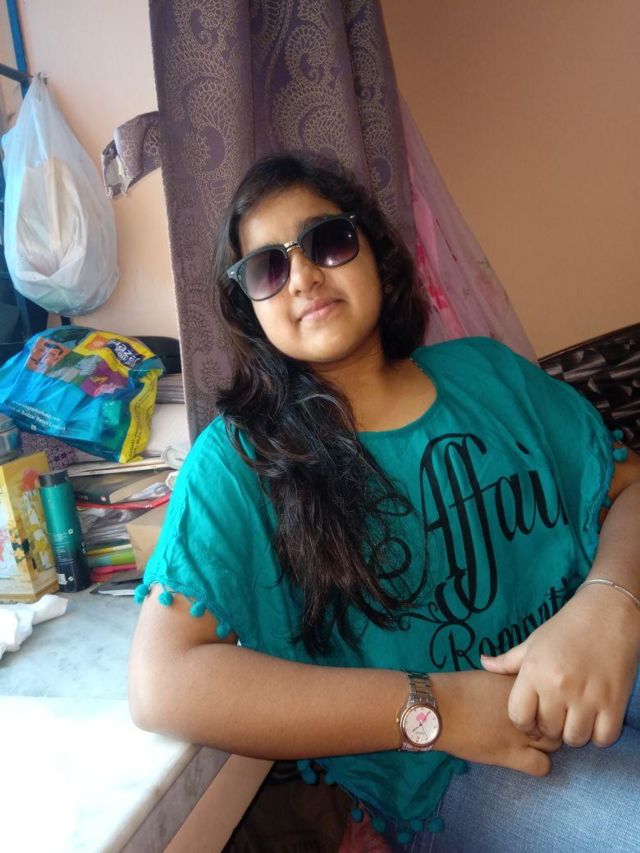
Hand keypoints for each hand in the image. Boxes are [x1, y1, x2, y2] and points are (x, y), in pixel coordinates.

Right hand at [431, 670, 561, 775]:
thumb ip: (511, 685)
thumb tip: (523, 692)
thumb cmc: (457, 688)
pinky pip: (542, 766)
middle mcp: (529, 707)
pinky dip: (538, 763)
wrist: (438, 707)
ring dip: (546, 744)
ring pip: (555, 744)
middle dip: (550, 724)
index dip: (548, 703)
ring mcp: (522, 733)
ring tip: (530, 742)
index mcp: (523, 684)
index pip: (553, 695)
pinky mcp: (511, 755)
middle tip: (535, 726)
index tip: (539, 706)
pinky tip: (525, 757)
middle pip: (558, 719)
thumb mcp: (490, 677)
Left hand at [480, 585, 639, 747]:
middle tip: (557, 714)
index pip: (519, 716)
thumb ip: (507, 660)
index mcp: (534, 672)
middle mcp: (558, 687)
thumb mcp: (532, 642)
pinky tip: (596, 719)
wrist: (607, 614)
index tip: (533, 718)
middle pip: (548, 731)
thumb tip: (483, 663)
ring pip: (575, 739)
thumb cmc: (566, 629)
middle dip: (550, 727)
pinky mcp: (614, 703)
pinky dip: (599, 734)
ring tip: (576, 716)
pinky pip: (603, 738)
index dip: (524, 722)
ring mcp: (587, 696)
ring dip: (574, 733)